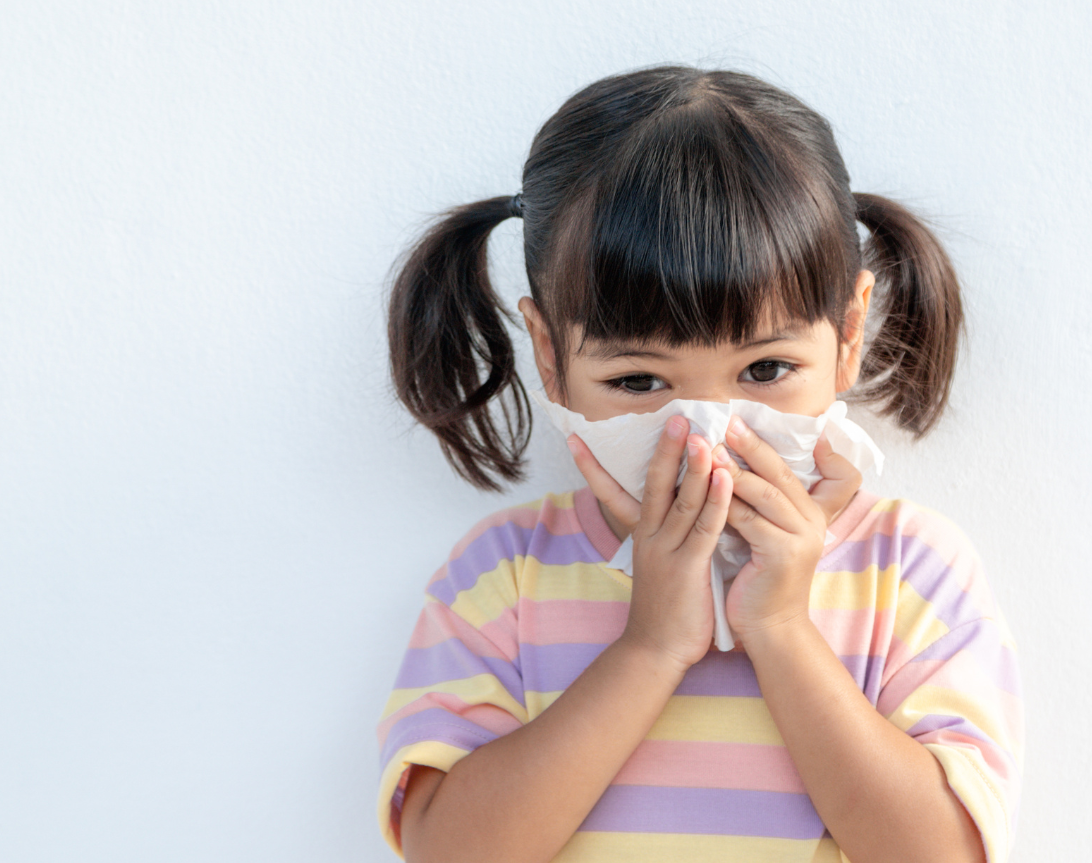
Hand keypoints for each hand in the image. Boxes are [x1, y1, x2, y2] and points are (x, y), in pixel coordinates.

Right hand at [567, 417, 732, 671]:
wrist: (654, 651)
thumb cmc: (662, 609)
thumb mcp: (656, 566)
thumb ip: (663, 537)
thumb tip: (672, 511)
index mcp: (641, 535)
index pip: (615, 490)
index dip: (596, 465)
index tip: (578, 437)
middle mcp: (649, 537)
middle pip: (655, 484)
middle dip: (665, 449)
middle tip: (674, 416)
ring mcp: (667, 551)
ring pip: (682, 500)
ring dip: (694, 466)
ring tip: (702, 435)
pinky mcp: (688, 567)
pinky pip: (705, 527)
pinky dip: (717, 500)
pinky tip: (726, 477)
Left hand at [715, 417, 860, 645]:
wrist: (769, 629)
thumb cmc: (758, 580)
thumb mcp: (763, 535)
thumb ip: (756, 506)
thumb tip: (728, 469)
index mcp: (807, 513)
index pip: (785, 469)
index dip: (763, 445)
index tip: (739, 420)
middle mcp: (810, 522)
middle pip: (778, 473)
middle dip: (751, 445)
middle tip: (725, 422)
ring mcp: (800, 538)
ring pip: (764, 493)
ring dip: (735, 468)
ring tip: (711, 447)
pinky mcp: (784, 555)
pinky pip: (750, 520)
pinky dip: (727, 502)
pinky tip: (708, 485)